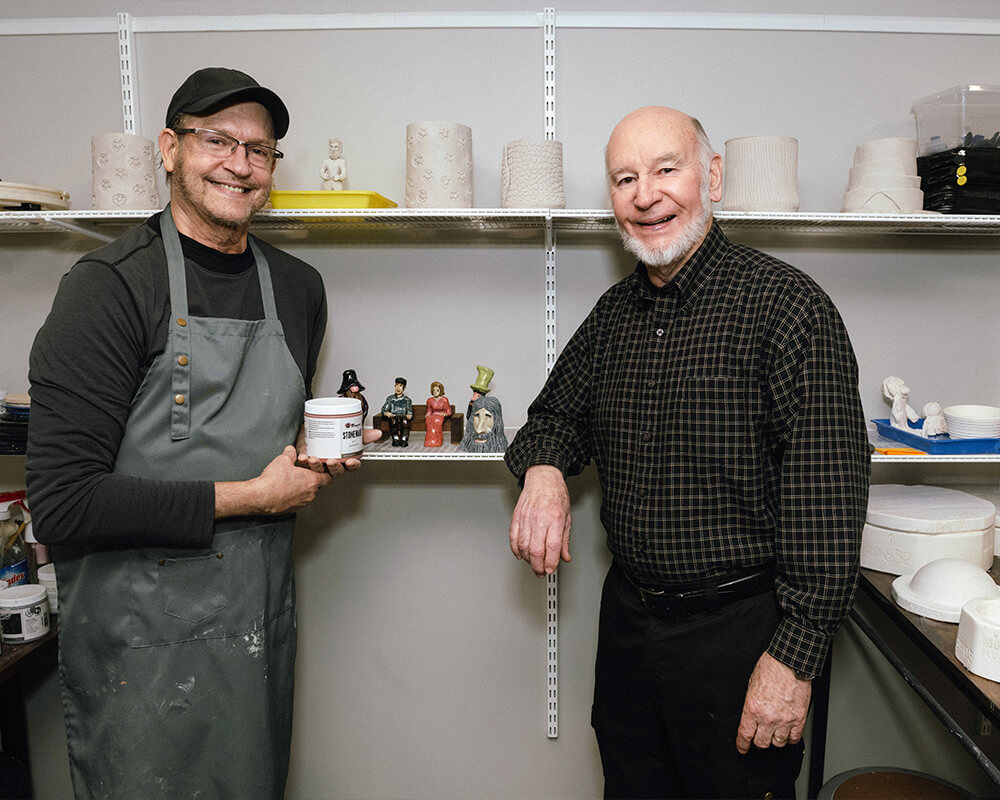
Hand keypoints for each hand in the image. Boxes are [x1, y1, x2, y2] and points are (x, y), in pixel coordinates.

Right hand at [216, 446, 330, 517]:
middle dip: (311, 479)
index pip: (328, 478)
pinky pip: (299, 501)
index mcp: (312, 481)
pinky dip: (296, 495)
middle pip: (318, 485)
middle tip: (303, 473)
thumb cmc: (273, 481)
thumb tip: (290, 450)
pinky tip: (286, 489)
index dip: (324, 472)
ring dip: (303, 487)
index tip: (319, 469)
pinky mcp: (294, 509)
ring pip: (308, 494)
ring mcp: (303, 503)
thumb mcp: (282, 460)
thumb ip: (290, 454)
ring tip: (292, 480)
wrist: (260, 497)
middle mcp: (311, 494)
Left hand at [296, 429, 381, 474]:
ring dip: (317, 466)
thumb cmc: (331, 436)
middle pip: (336, 471)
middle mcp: (332, 464)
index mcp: (343, 460)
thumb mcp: (347, 433)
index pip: (351, 466)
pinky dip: (303, 461)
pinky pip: (304, 466)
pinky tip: (303, 457)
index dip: (352, 465)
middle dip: (334, 467)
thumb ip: (361, 433)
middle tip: (332, 461)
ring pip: (320, 471)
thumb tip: (377, 433)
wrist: (311, 431)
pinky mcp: (307, 463)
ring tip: (314, 458)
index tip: (350, 461)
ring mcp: (319, 465)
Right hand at [509, 465, 571, 576]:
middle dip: (538, 566)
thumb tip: (564, 556)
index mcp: (555, 519)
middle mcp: (540, 519)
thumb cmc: (556, 494)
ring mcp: (526, 518)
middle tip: (541, 572)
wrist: (543, 478)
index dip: (551, 562)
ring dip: (527, 560)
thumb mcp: (567, 517)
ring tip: (533, 564)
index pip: (552, 547)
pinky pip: (513, 537)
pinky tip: (520, 554)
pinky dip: (515, 549)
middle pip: (536, 550)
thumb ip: (565, 540)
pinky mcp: (517, 517)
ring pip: (523, 546)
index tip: (551, 569)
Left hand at [736, 652, 811, 753]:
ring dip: (774, 739)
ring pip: (778, 743)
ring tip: (774, 732)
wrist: (789, 662)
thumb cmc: (770, 668)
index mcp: (752, 708)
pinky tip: (787, 733)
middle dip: (758, 741)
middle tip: (759, 736)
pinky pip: (794, 738)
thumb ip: (751, 704)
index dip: (742, 745)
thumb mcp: (751, 685)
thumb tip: (751, 716)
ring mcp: (784, 719)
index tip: (742, 748)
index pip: (745, 735)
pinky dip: (790, 739)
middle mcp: (768, 717)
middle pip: (761, 743)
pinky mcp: (799, 718)